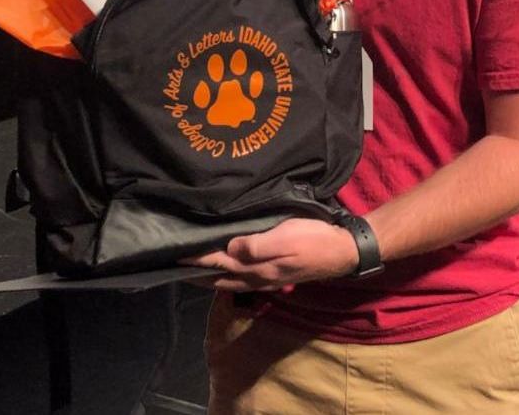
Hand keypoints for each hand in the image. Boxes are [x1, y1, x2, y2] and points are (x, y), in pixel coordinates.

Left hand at [180, 218, 358, 291]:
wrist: (341, 251)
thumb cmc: (313, 239)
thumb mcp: (285, 237)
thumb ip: (256, 245)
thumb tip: (229, 248)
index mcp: (256, 268)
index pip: (219, 264)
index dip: (198, 260)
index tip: (177, 255)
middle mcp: (257, 277)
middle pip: (220, 279)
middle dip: (198, 275)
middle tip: (176, 269)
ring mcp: (266, 279)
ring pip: (230, 281)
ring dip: (210, 278)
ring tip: (195, 272)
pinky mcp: (274, 274)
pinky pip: (242, 279)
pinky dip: (227, 276)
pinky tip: (227, 269)